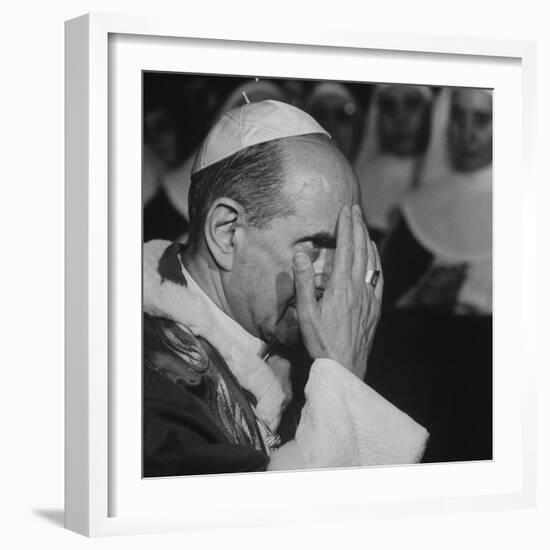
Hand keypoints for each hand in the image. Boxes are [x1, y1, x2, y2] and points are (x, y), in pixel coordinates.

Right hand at [292, 204, 382, 378]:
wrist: (345, 366)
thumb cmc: (321, 341)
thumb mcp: (305, 312)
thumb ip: (303, 282)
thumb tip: (301, 254)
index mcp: (341, 286)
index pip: (346, 248)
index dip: (347, 227)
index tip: (347, 210)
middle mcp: (358, 287)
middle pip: (361, 250)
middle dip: (358, 227)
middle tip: (355, 209)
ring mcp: (369, 297)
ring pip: (372, 262)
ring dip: (368, 241)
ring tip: (363, 226)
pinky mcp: (375, 308)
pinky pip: (378, 278)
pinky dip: (376, 261)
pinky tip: (374, 256)